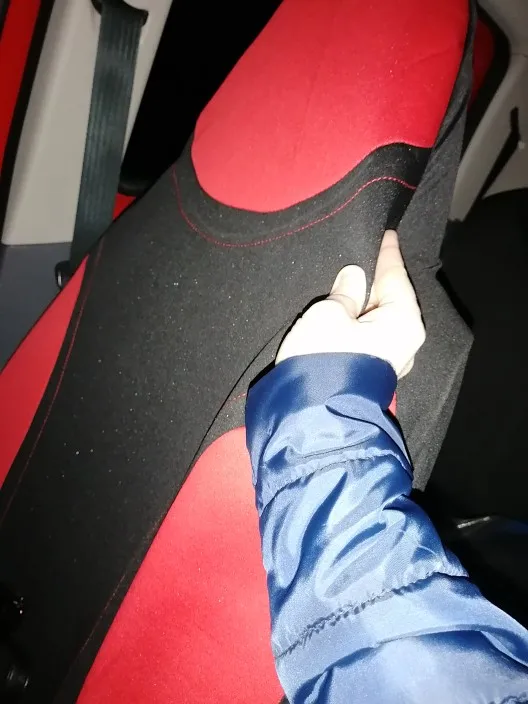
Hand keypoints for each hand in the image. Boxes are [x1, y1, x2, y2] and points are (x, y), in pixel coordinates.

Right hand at [276, 230, 424, 377]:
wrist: (312, 415)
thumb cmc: (325, 358)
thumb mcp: (328, 314)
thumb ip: (344, 291)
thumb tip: (354, 277)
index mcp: (402, 321)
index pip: (395, 276)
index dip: (387, 253)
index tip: (387, 233)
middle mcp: (405, 341)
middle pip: (390, 299)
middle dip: (376, 279)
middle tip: (364, 254)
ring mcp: (390, 359)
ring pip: (379, 319)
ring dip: (364, 303)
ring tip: (350, 282)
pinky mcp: (371, 371)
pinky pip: (370, 335)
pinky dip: (359, 321)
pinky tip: (347, 312)